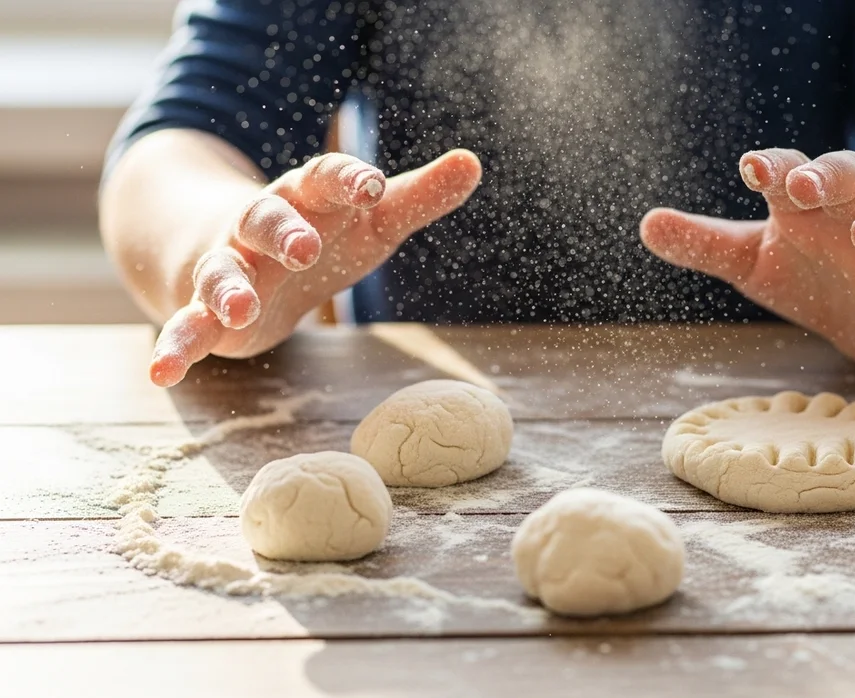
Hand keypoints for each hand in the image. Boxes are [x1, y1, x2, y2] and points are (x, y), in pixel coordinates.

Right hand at [150, 150, 482, 386]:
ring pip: (222, 273)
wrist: (229, 244)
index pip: (324, 179)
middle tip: (303, 247)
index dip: (346, 181)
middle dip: (283, 232)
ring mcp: (230, 267)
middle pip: (265, 220)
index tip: (373, 185)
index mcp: (305, 197)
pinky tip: (161, 373)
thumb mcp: (371, 217)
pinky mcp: (207, 311)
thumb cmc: (319, 231)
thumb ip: (417, 196)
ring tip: (240, 308)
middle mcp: (259, 226)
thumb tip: (473, 162)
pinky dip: (174, 346)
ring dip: (228, 289)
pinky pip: (187, 326)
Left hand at [641, 149, 854, 371]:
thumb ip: (704, 244)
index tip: (749, 167)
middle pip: (853, 176)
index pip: (792, 172)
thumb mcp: (750, 260)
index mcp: (809, 206)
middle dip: (829, 177)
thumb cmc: (807, 270)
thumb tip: (645, 224)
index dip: (775, 168)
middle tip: (804, 185)